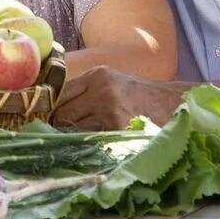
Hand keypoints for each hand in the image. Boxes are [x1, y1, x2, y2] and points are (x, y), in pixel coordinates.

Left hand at [52, 65, 186, 130]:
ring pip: (75, 128)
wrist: (170, 104)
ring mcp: (109, 111)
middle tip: (60, 131)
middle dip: (60, 124)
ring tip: (81, 136)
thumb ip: (84, 90)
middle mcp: (101, 90)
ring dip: (74, 135)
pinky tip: (96, 142)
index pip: (60, 93)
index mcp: (97, 76)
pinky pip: (91, 139)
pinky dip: (90, 142)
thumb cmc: (137, 95)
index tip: (49, 116)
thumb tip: (53, 107)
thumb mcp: (110, 81)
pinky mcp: (117, 129)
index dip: (52, 108)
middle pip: (63, 113)